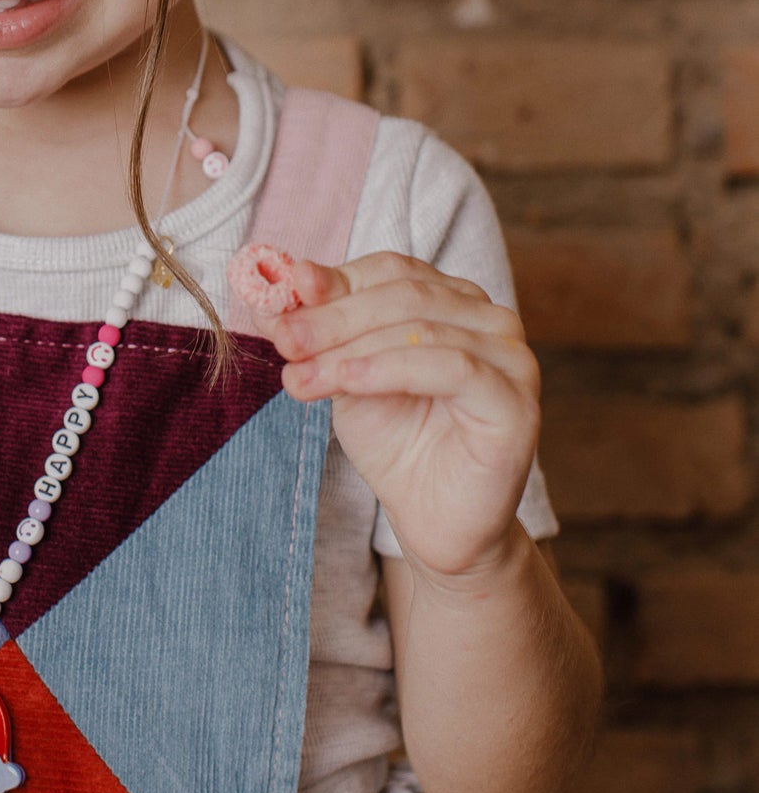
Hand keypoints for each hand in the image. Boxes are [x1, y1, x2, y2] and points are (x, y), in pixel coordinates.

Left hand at [261, 254, 540, 583]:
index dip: (333, 283)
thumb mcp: (346, 374)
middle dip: (333, 317)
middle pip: (403, 294)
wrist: (434, 522)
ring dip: (350, 349)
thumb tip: (276, 285)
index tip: (278, 302)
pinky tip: (349, 382)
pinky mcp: (516, 400)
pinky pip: (452, 367)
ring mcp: (510, 357)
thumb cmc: (397, 443)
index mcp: (452, 299)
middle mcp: (489, 318)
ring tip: (301, 377)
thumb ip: (321, 330)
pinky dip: (391, 369)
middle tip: (284, 339)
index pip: (391, 270)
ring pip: (421, 328)